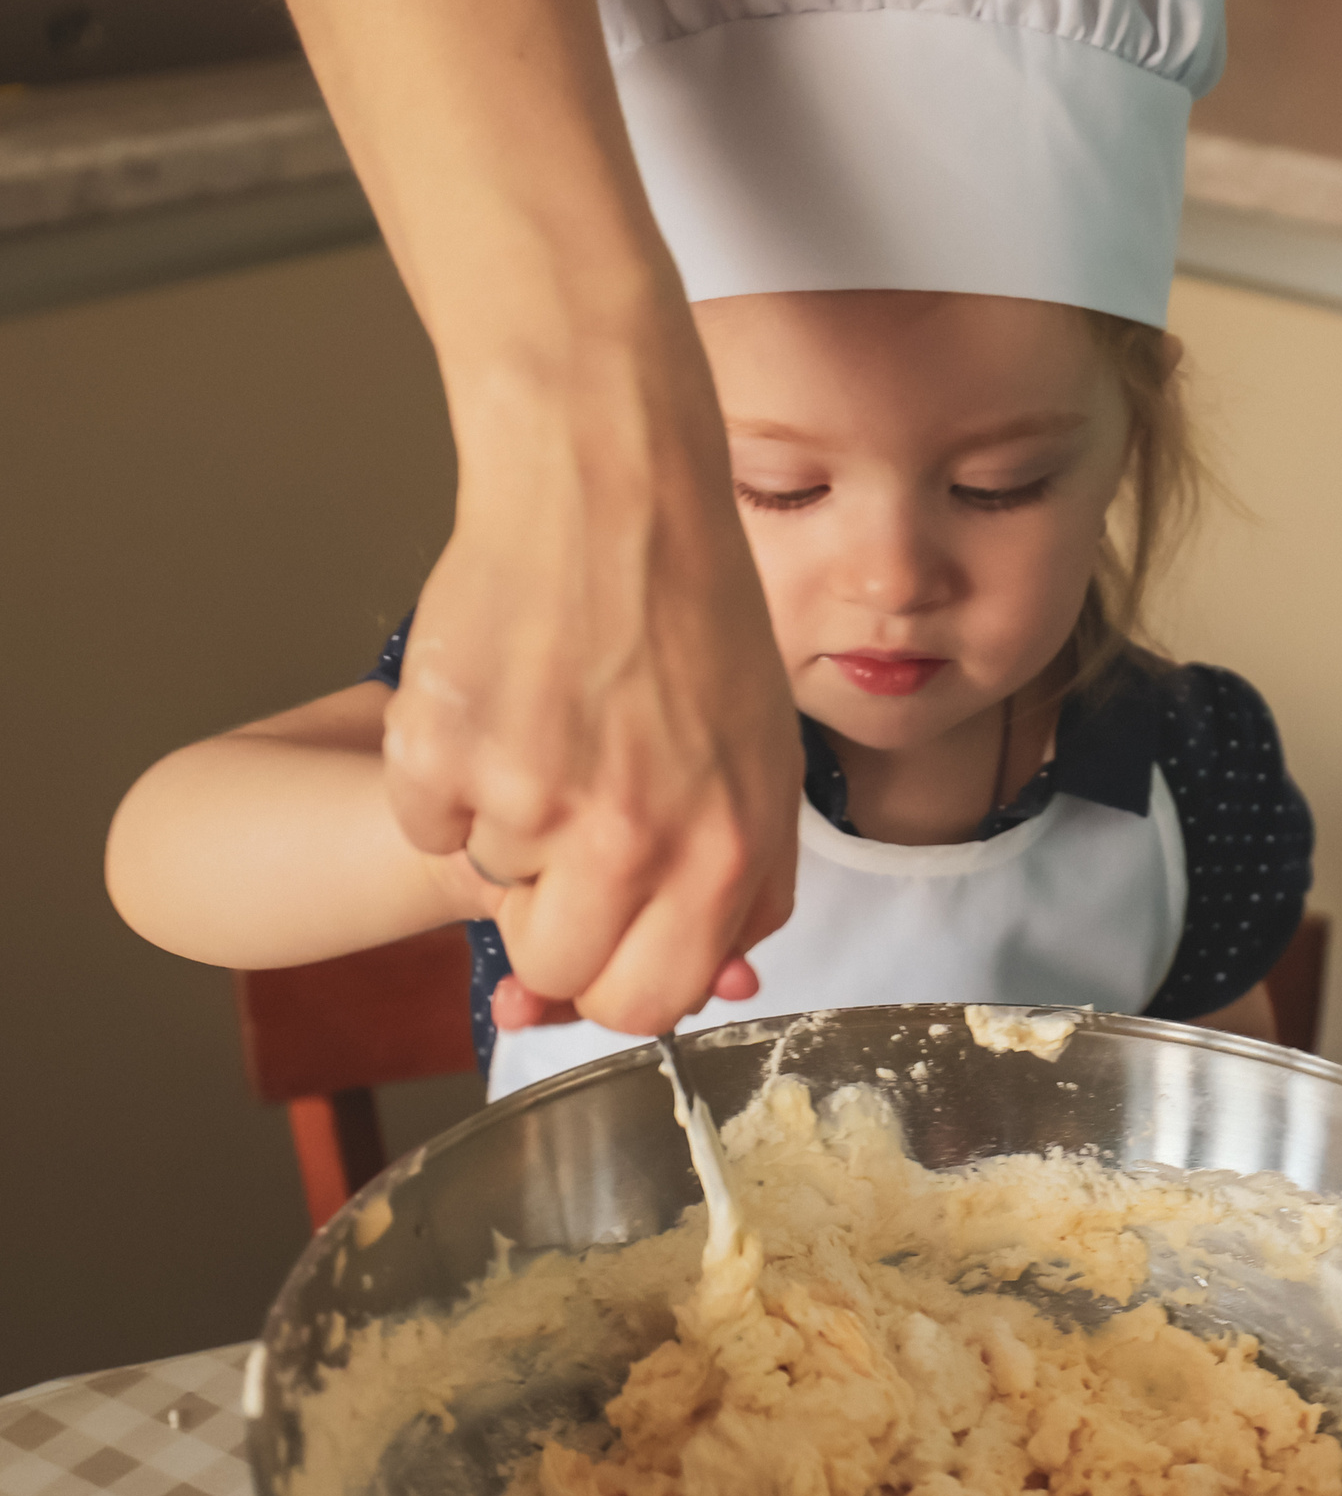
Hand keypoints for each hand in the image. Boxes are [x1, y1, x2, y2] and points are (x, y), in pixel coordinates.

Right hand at [384, 364, 802, 1035]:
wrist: (609, 490)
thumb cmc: (695, 621)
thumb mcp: (766, 763)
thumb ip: (744, 887)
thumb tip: (707, 988)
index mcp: (724, 851)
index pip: (647, 1004)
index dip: (616, 981)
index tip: (608, 941)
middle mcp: (632, 839)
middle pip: (555, 970)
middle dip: (552, 924)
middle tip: (569, 832)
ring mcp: (529, 797)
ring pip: (488, 882)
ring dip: (506, 824)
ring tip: (553, 725)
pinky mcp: (440, 751)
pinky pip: (423, 821)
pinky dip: (444, 776)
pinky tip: (497, 700)